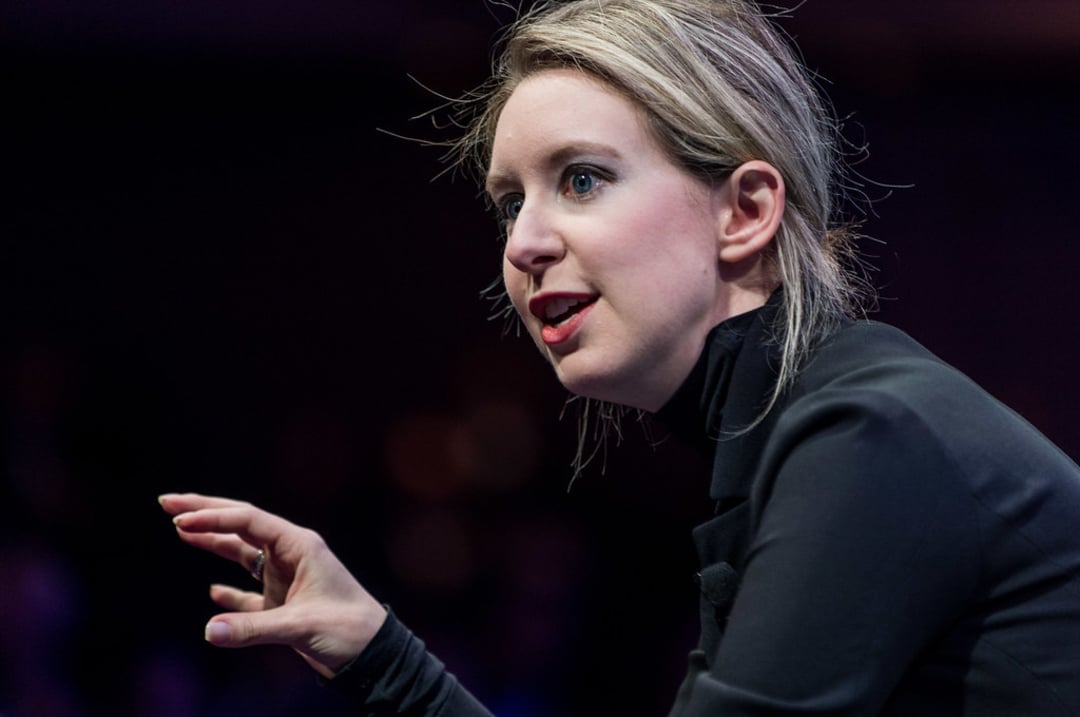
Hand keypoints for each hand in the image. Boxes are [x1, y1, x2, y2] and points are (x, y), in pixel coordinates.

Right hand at [159, 493, 386, 678]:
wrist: (373, 654)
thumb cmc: (348, 631)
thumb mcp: (301, 627)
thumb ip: (253, 627)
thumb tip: (208, 629)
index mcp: (299, 546)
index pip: (249, 521)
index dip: (213, 517)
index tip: (180, 519)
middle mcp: (291, 554)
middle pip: (242, 525)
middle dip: (206, 513)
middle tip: (167, 502)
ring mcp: (286, 576)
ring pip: (242, 552)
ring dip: (212, 541)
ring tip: (179, 529)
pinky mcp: (283, 602)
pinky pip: (249, 590)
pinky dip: (229, 589)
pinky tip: (211, 590)